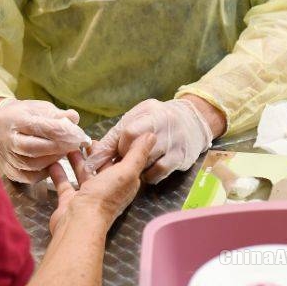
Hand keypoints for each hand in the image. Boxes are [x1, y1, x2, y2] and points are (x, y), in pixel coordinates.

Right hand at [0, 98, 89, 183]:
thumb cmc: (22, 115)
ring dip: (53, 159)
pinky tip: (52, 163)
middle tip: (76, 145)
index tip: (79, 134)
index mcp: (16, 119)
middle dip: (59, 147)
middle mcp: (8, 139)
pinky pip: (29, 177)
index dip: (63, 132)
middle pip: (35, 147)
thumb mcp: (38, 107)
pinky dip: (44, 172)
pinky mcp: (9, 171)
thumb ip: (57, 114)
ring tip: (64, 152)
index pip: (41, 127)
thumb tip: (74, 119)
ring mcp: (7, 157)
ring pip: (33, 164)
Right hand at [48, 133, 156, 235]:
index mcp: (124, 183)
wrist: (79, 223)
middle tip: (86, 138)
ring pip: (84, 173)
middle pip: (103, 166)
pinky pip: (65, 183)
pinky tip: (53, 161)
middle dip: (96, 152)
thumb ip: (137, 154)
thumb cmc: (104, 197)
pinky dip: (60, 172)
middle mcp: (108, 189)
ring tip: (70, 145)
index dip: (119, 147)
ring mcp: (88, 196)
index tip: (111, 132)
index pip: (124, 161)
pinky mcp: (71, 200)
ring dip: (78, 160)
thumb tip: (152, 135)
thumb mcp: (125, 172)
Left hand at [85, 98, 212, 183]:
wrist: (192, 121)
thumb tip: (94, 152)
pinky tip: (146, 172)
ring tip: (131, 166)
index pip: (127, 132)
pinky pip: (159, 171)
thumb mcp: (137, 118)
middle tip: (118, 162)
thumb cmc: (156, 120)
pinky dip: (149, 175)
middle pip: (136, 147)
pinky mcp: (181, 156)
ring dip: (135, 167)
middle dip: (123, 157)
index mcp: (149, 111)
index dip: (112, 147)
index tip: (103, 157)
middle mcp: (163, 124)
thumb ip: (117, 133)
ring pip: (147, 160)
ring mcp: (174, 140)